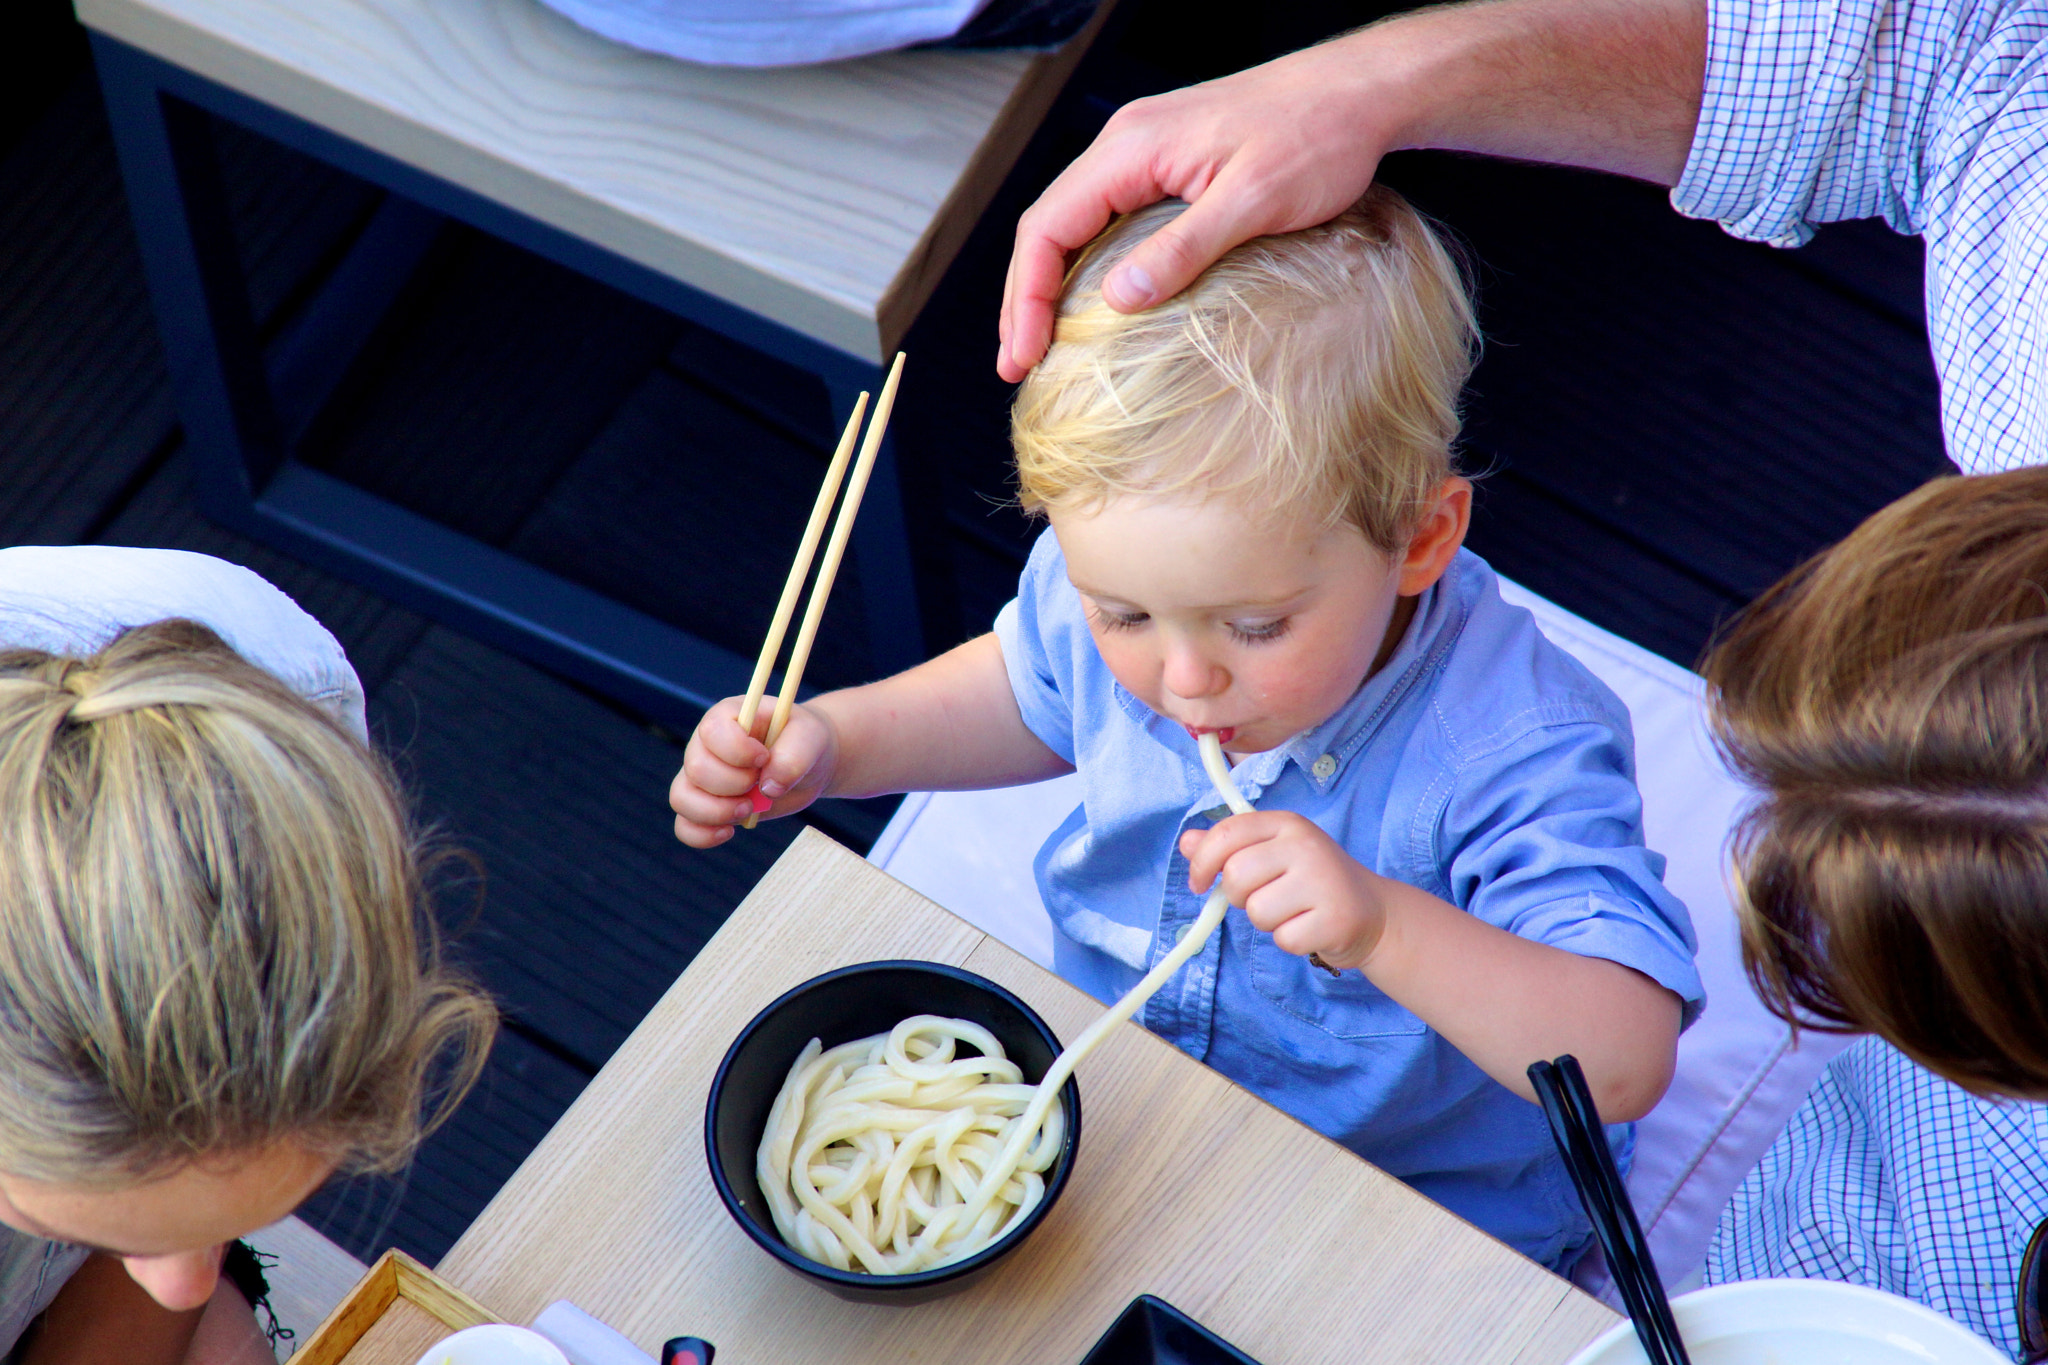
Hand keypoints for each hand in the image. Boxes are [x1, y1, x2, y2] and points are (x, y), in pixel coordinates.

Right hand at [670, 698, 835, 847]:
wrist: (809, 766)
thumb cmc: (805, 742)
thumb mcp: (810, 739)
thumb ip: (794, 756)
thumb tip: (768, 788)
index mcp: (728, 716)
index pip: (713, 731)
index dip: (737, 751)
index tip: (765, 757)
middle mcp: (707, 745)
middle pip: (697, 768)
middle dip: (734, 784)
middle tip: (762, 784)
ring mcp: (702, 777)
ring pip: (682, 798)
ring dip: (716, 812)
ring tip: (748, 809)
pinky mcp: (707, 806)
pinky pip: (684, 825)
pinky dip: (702, 835)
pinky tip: (729, 832)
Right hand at [997, 27, 1403, 381]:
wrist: (1357, 94)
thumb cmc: (1316, 137)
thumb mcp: (1252, 201)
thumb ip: (1182, 250)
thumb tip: (1117, 299)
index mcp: (1131, 149)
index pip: (1047, 227)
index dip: (1026, 296)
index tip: (1024, 354)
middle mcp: (1125, 145)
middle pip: (1047, 226)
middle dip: (1024, 297)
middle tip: (1017, 363)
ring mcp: (1144, 151)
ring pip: (1073, 223)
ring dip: (1049, 283)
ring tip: (1039, 342)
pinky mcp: (1168, 164)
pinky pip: (1105, 217)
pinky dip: (1084, 264)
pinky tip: (1090, 301)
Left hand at [1180, 811, 1388, 969]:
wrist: (1374, 912)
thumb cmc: (1312, 883)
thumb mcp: (1272, 854)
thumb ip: (1228, 848)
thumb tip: (1186, 842)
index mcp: (1286, 824)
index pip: (1226, 833)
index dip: (1202, 862)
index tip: (1200, 883)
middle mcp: (1306, 845)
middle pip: (1236, 875)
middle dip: (1239, 897)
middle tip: (1264, 898)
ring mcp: (1323, 881)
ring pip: (1257, 911)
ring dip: (1267, 921)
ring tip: (1293, 911)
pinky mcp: (1335, 919)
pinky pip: (1283, 939)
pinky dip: (1291, 940)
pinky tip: (1311, 927)